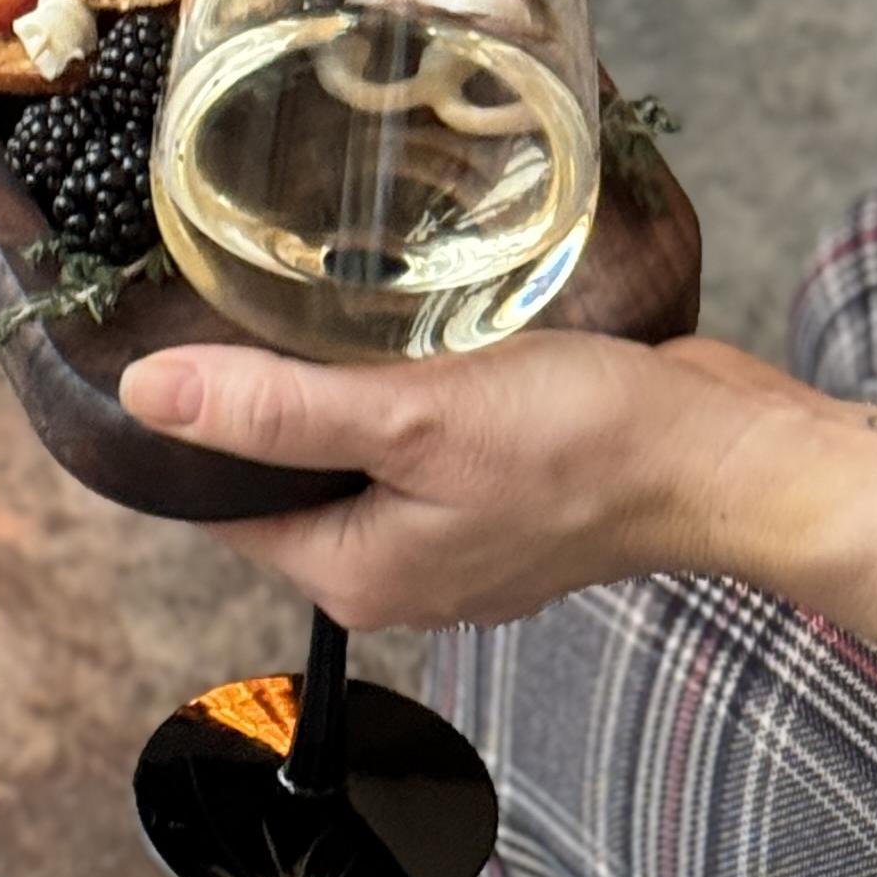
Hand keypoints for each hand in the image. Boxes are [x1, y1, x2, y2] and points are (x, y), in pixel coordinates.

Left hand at [118, 333, 806, 628]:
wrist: (726, 455)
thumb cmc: (586, 448)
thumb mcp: (412, 417)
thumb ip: (277, 411)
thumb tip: (149, 396)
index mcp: (356, 575)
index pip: (225, 504)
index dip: (193, 428)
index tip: (173, 339)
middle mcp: (397, 571)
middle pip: (287, 478)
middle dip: (267, 401)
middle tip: (245, 301)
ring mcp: (454, 538)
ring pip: (357, 454)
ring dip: (341, 387)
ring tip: (324, 306)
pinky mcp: (503, 495)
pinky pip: (421, 442)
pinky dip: (408, 391)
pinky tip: (413, 333)